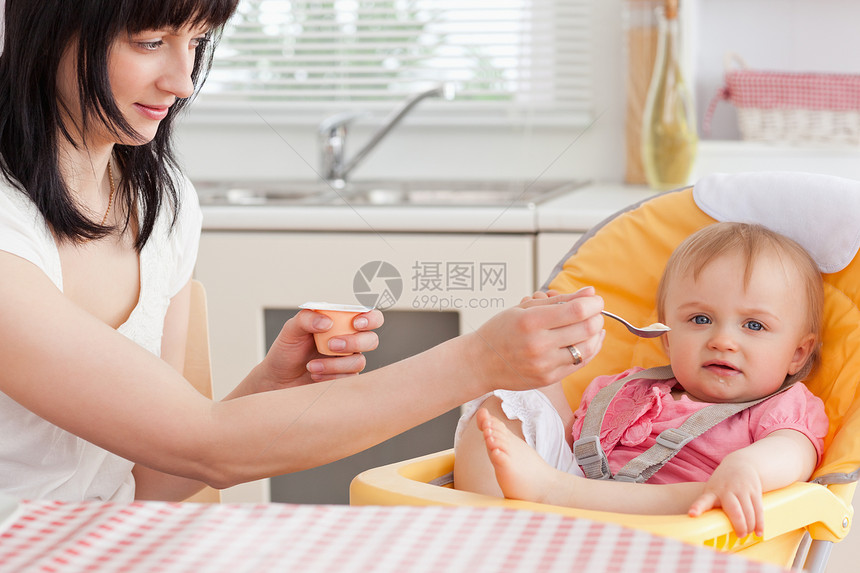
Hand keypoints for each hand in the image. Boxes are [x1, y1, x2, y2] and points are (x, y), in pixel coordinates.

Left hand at [257, 308, 383, 389]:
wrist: (278, 379)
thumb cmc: (286, 350)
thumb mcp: (291, 329)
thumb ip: (307, 319)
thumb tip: (327, 322)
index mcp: (341, 323)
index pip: (369, 317)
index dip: (370, 319)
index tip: (356, 323)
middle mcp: (349, 341)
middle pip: (371, 340)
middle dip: (354, 343)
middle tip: (331, 345)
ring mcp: (348, 361)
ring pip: (359, 362)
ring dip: (335, 364)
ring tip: (311, 366)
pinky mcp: (344, 379)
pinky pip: (348, 379)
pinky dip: (330, 377)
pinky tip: (314, 375)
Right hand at [469, 286, 604, 391]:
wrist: (480, 363)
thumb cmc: (500, 332)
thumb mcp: (524, 308)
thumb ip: (560, 300)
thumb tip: (590, 292)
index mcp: (531, 322)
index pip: (576, 310)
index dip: (594, 303)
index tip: (595, 300)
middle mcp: (539, 345)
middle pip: (586, 328)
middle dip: (598, 317)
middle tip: (595, 311)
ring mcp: (545, 365)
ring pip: (587, 348)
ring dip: (597, 334)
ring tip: (593, 325)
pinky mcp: (549, 378)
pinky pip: (580, 363)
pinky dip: (590, 350)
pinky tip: (588, 340)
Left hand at [688, 452, 763, 537]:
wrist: (741, 463)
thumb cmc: (723, 484)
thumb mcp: (712, 490)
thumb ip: (712, 506)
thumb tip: (710, 529)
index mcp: (712, 492)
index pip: (703, 500)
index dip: (697, 508)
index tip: (692, 514)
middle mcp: (727, 490)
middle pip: (734, 509)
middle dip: (738, 524)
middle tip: (740, 535)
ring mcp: (742, 489)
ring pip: (748, 511)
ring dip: (750, 526)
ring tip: (748, 533)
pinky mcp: (755, 491)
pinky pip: (758, 509)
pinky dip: (759, 523)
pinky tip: (758, 533)